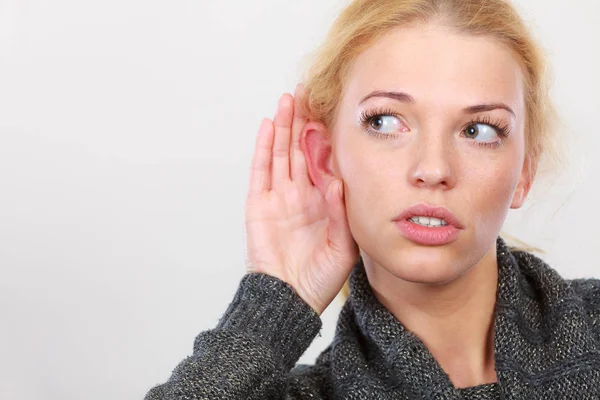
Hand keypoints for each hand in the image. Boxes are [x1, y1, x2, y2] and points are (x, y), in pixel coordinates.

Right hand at [244, 84, 358, 315]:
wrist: (291, 297)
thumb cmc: (320, 275)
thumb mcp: (344, 243)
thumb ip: (342, 211)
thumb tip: (338, 179)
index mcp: (322, 201)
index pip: (323, 161)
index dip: (325, 136)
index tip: (332, 111)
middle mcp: (300, 194)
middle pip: (300, 149)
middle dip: (303, 121)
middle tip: (308, 92)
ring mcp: (278, 197)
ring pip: (280, 153)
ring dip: (284, 126)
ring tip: (289, 99)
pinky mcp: (259, 204)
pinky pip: (260, 171)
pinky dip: (263, 148)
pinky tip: (269, 126)